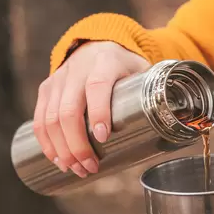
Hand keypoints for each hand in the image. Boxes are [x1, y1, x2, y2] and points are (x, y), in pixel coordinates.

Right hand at [33, 41, 149, 176]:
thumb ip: (151, 95)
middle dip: (77, 144)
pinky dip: (46, 142)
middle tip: (89, 167)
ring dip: (61, 149)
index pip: (98, 86)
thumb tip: (173, 129)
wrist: (98, 43)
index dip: (99, 112)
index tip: (103, 138)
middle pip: (68, 110)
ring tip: (75, 169)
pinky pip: (40, 119)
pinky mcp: (46, 89)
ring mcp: (58, 79)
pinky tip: (57, 159)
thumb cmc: (125, 66)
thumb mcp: (141, 71)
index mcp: (105, 61)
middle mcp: (77, 69)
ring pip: (50, 118)